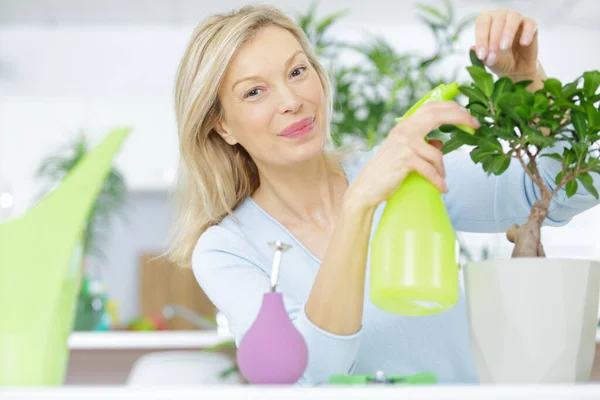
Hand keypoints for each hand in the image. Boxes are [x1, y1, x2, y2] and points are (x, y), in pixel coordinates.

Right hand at [345, 102, 479, 210]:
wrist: (367, 186)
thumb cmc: (386, 170)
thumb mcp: (404, 151)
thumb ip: (421, 143)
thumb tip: (440, 142)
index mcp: (404, 126)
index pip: (430, 107)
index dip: (451, 107)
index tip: (468, 115)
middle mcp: (404, 130)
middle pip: (436, 115)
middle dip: (459, 117)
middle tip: (474, 126)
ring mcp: (404, 144)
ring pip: (436, 153)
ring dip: (441, 169)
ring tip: (440, 179)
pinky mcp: (405, 160)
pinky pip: (430, 170)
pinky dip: (438, 180)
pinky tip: (442, 188)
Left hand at [472, 9, 538, 78]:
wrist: (516, 68)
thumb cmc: (499, 61)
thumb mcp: (489, 61)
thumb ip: (482, 55)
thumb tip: (472, 48)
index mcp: (487, 21)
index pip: (482, 23)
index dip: (481, 38)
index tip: (482, 55)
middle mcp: (501, 16)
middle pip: (497, 19)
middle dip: (494, 38)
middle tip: (493, 54)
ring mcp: (516, 19)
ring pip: (513, 17)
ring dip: (508, 31)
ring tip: (505, 47)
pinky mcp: (531, 24)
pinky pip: (530, 23)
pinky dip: (527, 32)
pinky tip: (524, 43)